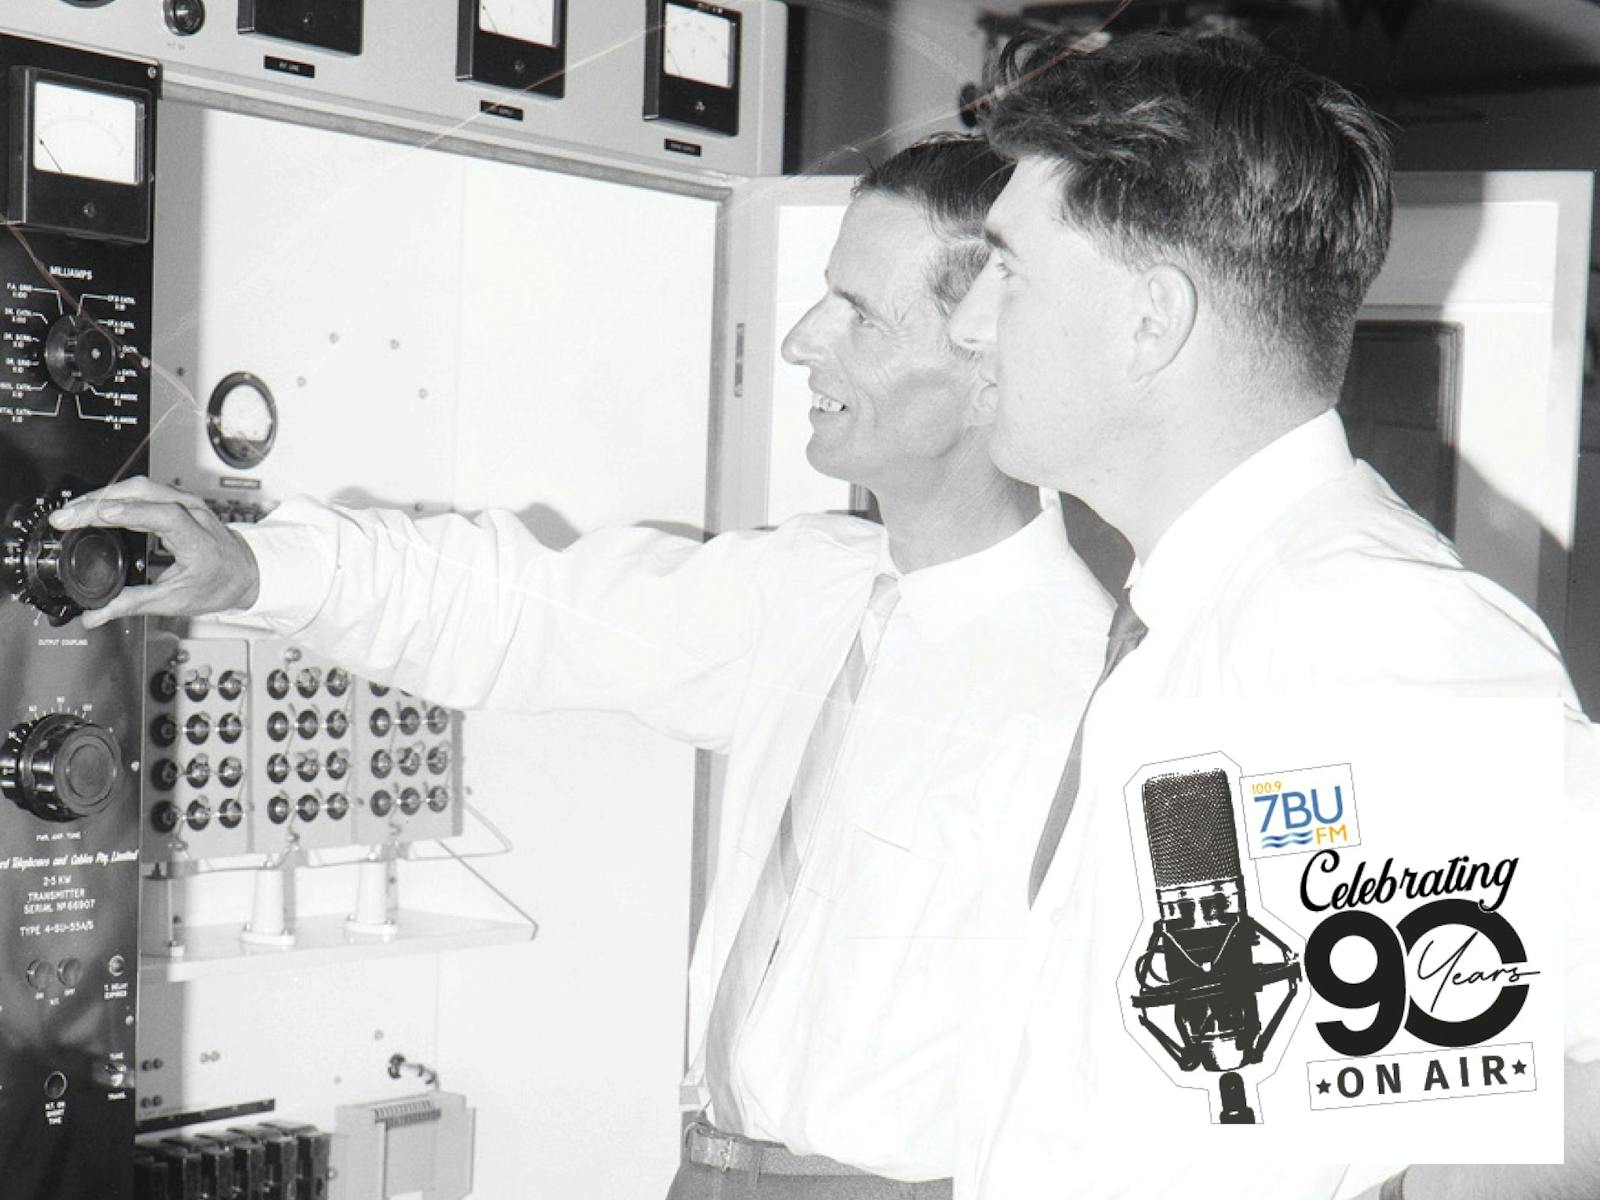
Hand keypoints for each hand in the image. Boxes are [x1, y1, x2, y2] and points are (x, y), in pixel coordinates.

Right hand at [49, 477, 260, 627]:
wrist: (247, 572)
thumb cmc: (220, 584)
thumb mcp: (177, 600)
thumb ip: (134, 605)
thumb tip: (96, 615)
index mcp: (198, 538)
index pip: (163, 516)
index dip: (130, 513)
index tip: (99, 515)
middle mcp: (194, 513)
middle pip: (144, 493)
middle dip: (100, 501)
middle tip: (66, 516)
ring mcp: (187, 502)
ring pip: (140, 486)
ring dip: (103, 495)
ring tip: (72, 511)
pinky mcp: (178, 500)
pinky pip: (143, 489)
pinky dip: (115, 495)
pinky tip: (94, 506)